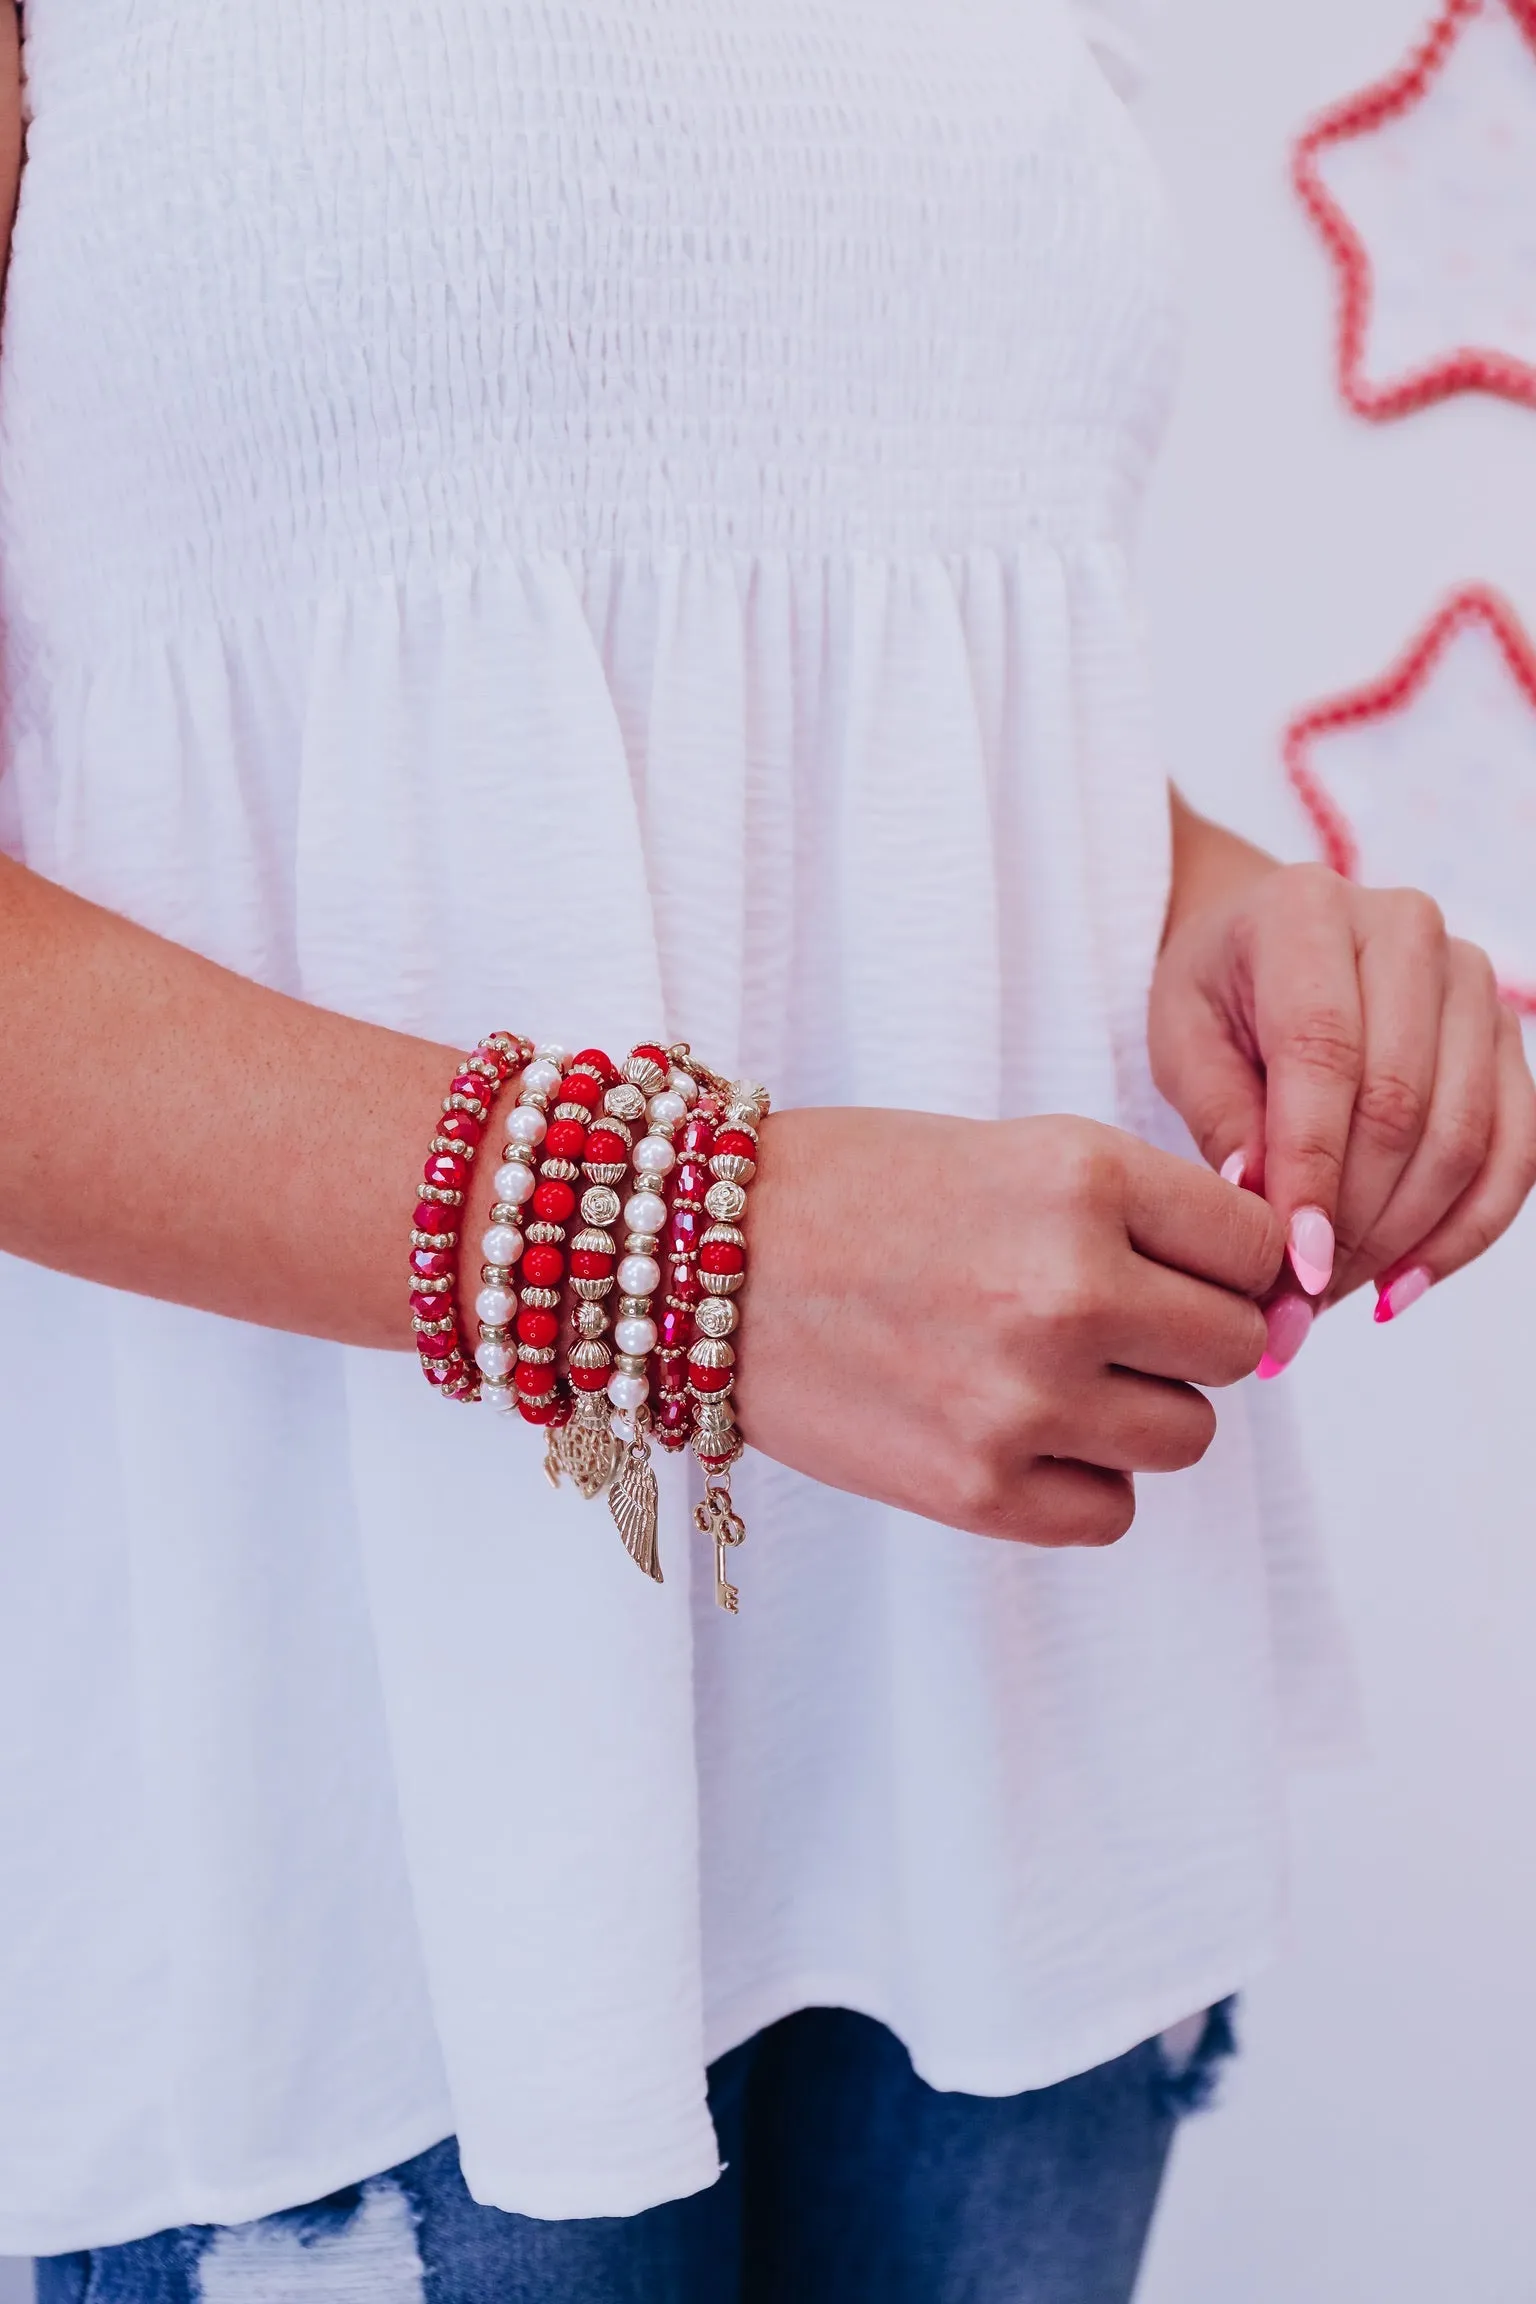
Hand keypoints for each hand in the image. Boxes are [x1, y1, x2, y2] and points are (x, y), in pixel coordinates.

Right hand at [734, 1109, 1282, 1547]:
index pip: (1257, 1246)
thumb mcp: (1018, 1154)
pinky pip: (1110, 1510)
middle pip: (1238, 1349)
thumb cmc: (855, 1192)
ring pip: (1187, 1436)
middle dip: (1187, 1337)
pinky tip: (1011, 1430)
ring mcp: (1023, 1399)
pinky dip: (1079, 1479)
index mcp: (1083, 1178)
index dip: (1227, 1259)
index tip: (1181, 1267)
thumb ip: (1145, 1217)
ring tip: (1046, 1372)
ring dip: (1138, 1410)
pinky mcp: (976, 1490)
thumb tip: (1275, 1298)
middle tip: (1106, 1320)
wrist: (695, 1258)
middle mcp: (1068, 1288)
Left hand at [1150, 839, 1535, 1369]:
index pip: (1325, 1053)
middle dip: (1353, 1221)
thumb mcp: (1182, 1043)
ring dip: (1402, 1238)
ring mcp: (1473, 983)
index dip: (1313, 1170)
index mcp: (1308, 912)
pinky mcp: (1507, 1038)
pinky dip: (1462, 1233)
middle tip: (1297, 1300)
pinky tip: (1401, 1285)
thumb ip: (1222, 1119)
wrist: (1265, 950)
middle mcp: (1407, 930)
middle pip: (1402, 1103)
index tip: (1293, 1265)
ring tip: (1332, 1297)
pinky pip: (1514, 1152)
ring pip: (1464, 1136)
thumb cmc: (1215, 997)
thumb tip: (1267, 1210)